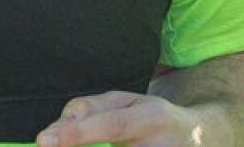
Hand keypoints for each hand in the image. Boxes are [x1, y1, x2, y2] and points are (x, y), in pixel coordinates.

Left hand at [37, 92, 200, 146]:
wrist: (200, 140)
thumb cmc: (153, 118)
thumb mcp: (126, 102)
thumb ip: (90, 108)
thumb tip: (57, 128)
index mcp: (151, 118)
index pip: (110, 125)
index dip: (76, 133)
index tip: (44, 140)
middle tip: (50, 145)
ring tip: (85, 145)